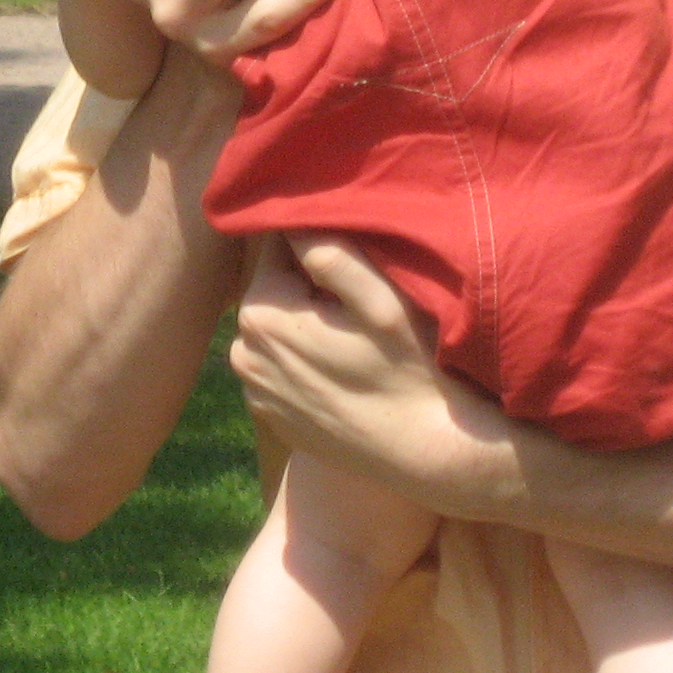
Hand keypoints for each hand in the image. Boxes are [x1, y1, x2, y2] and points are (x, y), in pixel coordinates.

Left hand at [230, 233, 511, 517]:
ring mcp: (256, 392)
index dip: (320, 240)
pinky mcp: (274, 418)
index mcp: (261, 315)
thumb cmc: (412, 370)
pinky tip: (349, 370)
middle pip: (275, 289)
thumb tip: (290, 217)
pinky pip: (285, 367)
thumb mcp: (380, 300)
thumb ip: (329, 252)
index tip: (357, 252)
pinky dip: (308, 359)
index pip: (278, 245)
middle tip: (363, 297)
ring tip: (358, 335)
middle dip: (310, 284)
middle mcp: (244, 354)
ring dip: (308, 321)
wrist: (428, 455)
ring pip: (279, 328)